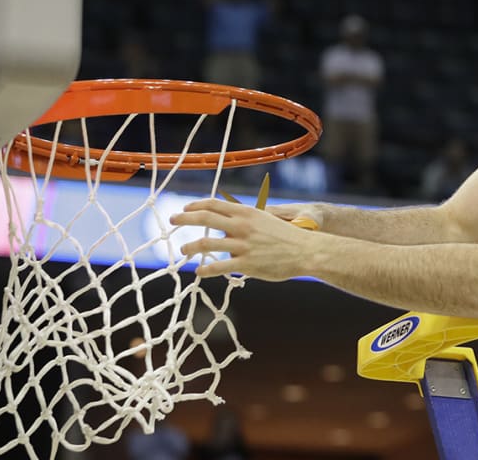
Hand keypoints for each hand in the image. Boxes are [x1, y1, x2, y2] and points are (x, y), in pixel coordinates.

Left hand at [170, 199, 315, 280]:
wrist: (305, 251)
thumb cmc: (286, 237)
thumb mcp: (265, 221)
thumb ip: (244, 221)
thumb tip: (226, 226)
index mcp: (246, 212)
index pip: (213, 204)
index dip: (195, 205)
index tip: (185, 208)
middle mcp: (241, 226)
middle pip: (204, 218)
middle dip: (184, 218)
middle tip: (172, 220)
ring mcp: (243, 245)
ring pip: (206, 244)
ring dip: (190, 246)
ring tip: (183, 250)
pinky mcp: (246, 264)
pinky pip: (218, 267)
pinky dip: (205, 270)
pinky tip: (198, 272)